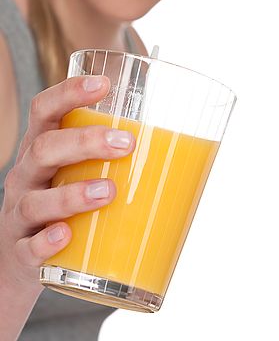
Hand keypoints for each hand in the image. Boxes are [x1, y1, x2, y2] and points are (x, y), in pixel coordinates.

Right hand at [0, 75, 135, 291]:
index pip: (44, 110)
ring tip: (109, 191)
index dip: (69, 93)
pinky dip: (46, 242)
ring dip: (73, 195)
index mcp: (43, 150)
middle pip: (43, 149)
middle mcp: (26, 178)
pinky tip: (66, 235)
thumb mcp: (79, 173)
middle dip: (84, 142)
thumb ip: (116, 157)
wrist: (23, 260)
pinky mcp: (21, 254)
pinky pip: (28, 249)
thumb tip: (193, 147)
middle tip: (126, 143)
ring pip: (36, 201)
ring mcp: (19, 217)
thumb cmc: (66, 205)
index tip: (103, 84)